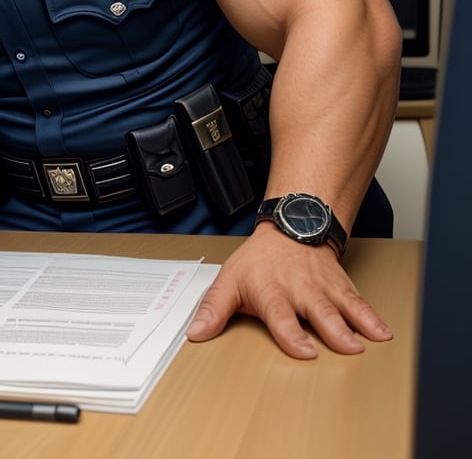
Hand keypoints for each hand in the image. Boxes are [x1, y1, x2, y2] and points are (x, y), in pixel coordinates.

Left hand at [186, 224, 392, 358]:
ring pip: (341, 305)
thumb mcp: (229, 280)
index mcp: (269, 290)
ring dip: (356, 323)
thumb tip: (196, 334)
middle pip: (316, 310)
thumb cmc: (258, 261)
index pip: (280, 314)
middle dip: (332, 329)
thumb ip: (214, 309)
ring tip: (369, 341)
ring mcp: (321, 286)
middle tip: (346, 348)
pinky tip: (383, 331)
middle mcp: (298, 288)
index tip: (304, 352)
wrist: (289, 227)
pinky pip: (357, 300)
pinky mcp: (339, 285)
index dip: (292, 333)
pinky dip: (371, 315)